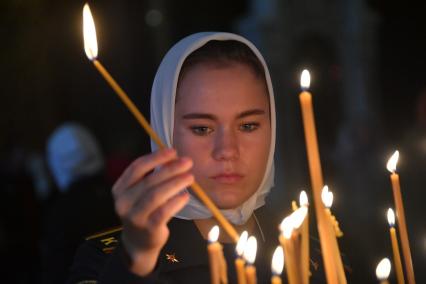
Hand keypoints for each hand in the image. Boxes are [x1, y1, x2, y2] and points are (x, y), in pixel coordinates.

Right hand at [112, 148, 192, 275]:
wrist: (139, 242)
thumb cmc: (144, 210)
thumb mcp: (140, 192)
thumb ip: (152, 176)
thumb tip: (174, 158)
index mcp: (120, 188)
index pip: (137, 167)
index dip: (156, 157)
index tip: (173, 151)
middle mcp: (124, 202)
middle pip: (149, 180)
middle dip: (170, 169)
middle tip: (187, 162)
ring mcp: (135, 216)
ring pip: (156, 195)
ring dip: (175, 183)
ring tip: (190, 177)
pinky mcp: (148, 228)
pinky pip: (163, 212)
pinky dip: (175, 202)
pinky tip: (185, 196)